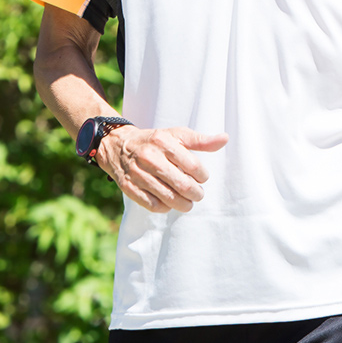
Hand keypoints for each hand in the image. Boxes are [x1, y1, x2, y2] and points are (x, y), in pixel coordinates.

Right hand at [95, 126, 227, 213]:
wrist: (117, 145)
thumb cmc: (154, 141)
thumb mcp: (176, 135)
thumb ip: (201, 140)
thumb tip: (224, 139)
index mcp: (163, 141)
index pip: (194, 166)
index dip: (203, 176)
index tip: (201, 177)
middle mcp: (149, 157)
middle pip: (183, 185)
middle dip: (196, 194)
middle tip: (198, 194)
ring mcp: (137, 173)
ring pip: (169, 198)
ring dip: (184, 204)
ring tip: (187, 202)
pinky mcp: (128, 187)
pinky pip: (153, 205)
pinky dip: (165, 207)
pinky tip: (169, 202)